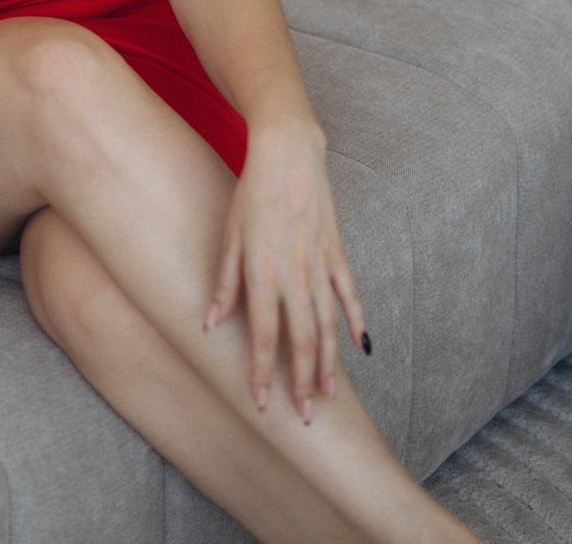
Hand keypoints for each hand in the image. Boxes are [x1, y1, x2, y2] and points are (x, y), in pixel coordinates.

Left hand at [201, 119, 368, 421]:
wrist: (288, 155)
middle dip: (301, 382)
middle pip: (301, 340)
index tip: (263, 403)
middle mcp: (295, 275)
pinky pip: (349, 294)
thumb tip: (210, 324)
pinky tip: (362, 349)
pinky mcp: (338, 252)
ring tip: (327, 395)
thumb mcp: (229, 237)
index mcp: (263, 273)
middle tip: (304, 416)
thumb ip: (224, 284)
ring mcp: (321, 264)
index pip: (264, 336)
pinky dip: (357, 322)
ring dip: (328, 363)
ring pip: (328, 325)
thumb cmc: (250, 194)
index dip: (263, 373)